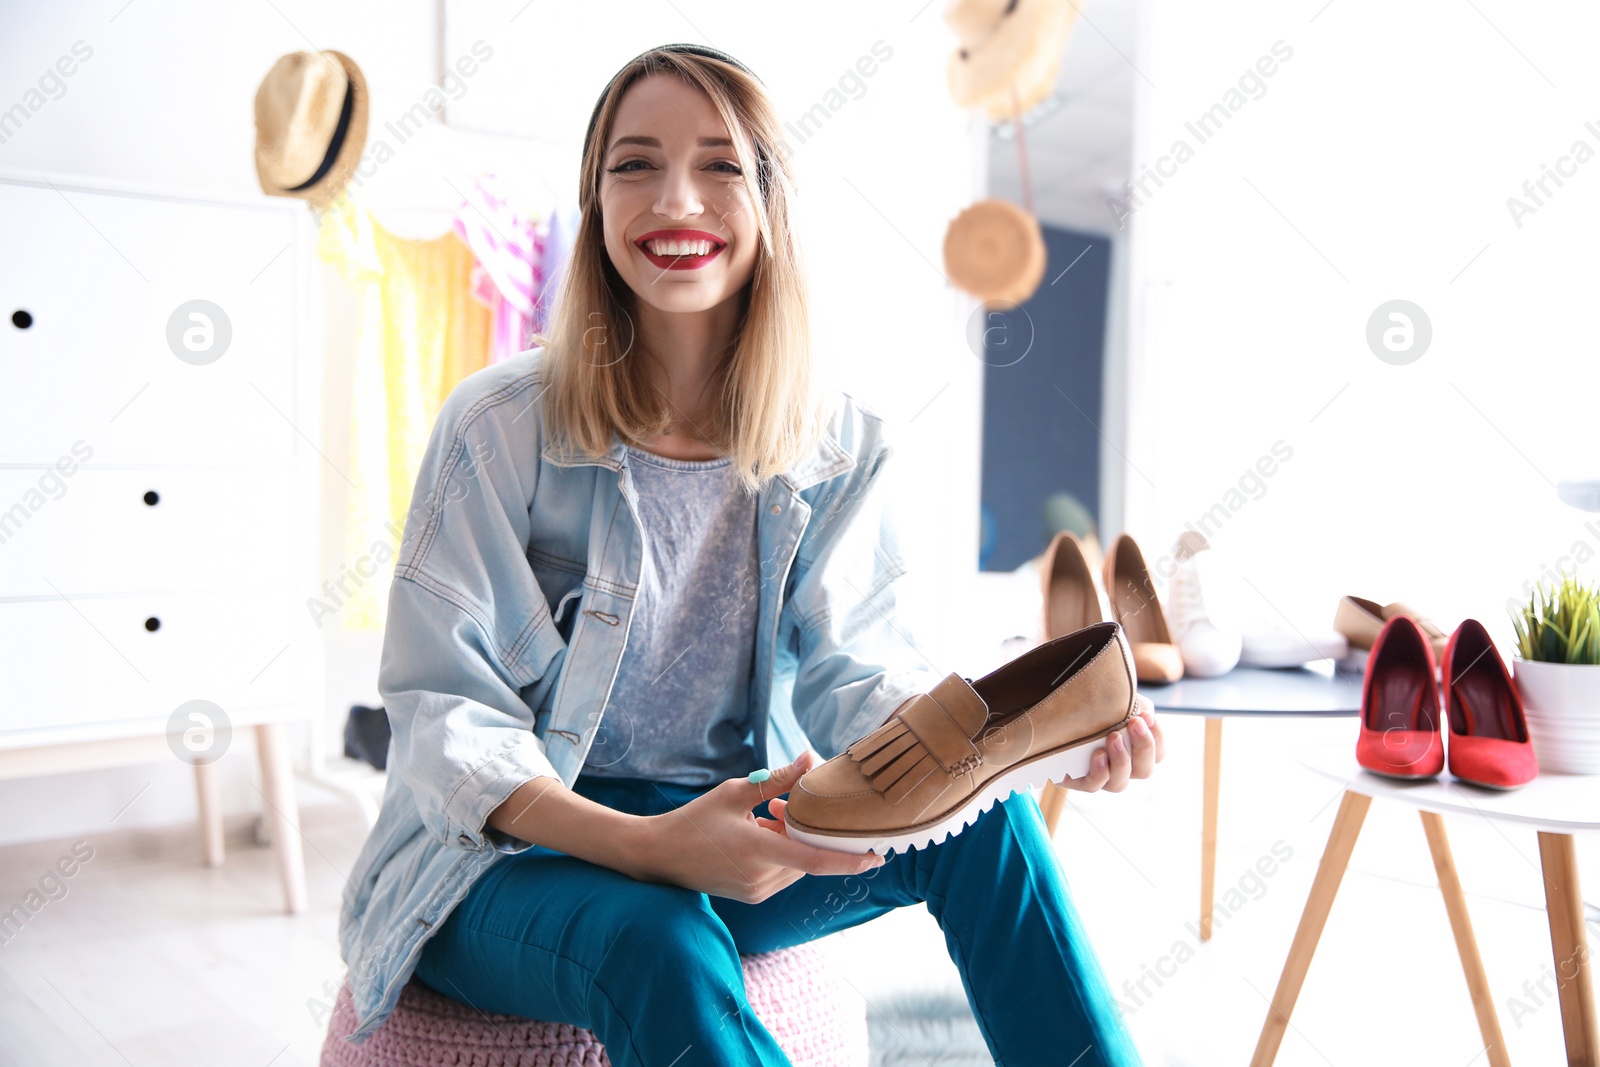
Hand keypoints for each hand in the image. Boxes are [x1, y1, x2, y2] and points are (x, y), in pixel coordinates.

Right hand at [629, 750, 883, 903]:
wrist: (659, 857)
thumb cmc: (695, 820)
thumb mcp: (735, 792)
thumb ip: (778, 780)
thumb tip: (811, 759)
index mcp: (756, 852)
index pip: (814, 860)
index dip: (849, 859)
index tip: (877, 856)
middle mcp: (761, 878)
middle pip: (807, 855)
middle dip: (807, 830)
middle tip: (782, 804)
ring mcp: (757, 891)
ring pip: (797, 864)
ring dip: (794, 840)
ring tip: (766, 815)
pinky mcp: (753, 895)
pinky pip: (783, 872)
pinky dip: (782, 851)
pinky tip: (760, 831)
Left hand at [1054, 694, 1162, 792]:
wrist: (1052, 719)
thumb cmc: (1089, 709)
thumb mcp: (1112, 703)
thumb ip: (1129, 705)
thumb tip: (1140, 708)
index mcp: (1135, 752)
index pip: (1158, 754)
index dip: (1157, 738)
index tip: (1147, 716)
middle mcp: (1122, 770)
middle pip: (1144, 770)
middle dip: (1143, 746)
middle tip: (1134, 722)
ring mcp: (1101, 778)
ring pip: (1120, 783)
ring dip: (1121, 759)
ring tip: (1113, 737)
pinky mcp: (1078, 781)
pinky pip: (1093, 785)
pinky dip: (1100, 771)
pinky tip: (1098, 754)